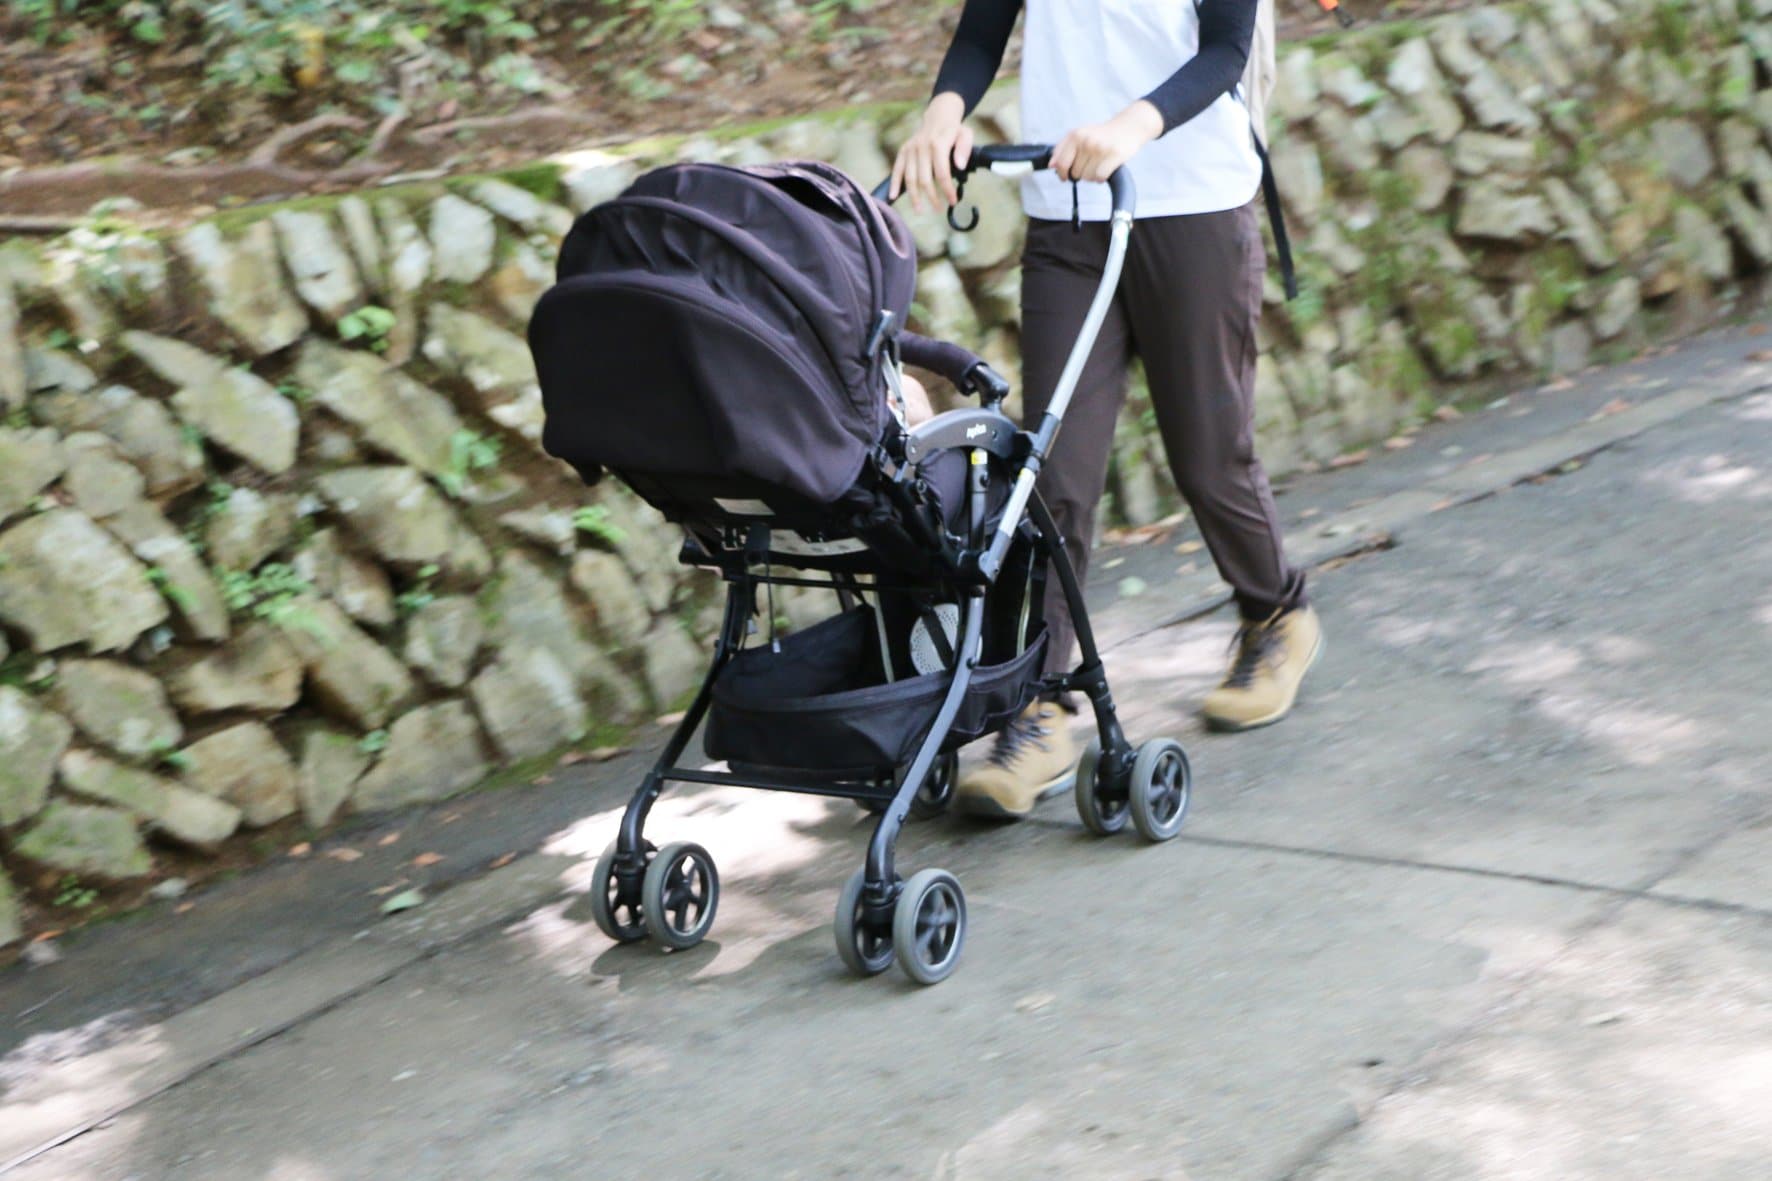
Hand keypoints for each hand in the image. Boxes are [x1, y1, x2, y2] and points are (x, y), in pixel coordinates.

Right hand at [890, 92, 973, 212]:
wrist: (939, 116)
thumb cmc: (954, 130)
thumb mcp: (966, 134)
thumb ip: (965, 148)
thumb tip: (959, 165)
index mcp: (938, 143)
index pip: (942, 173)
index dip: (947, 189)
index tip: (953, 201)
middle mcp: (921, 147)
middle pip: (924, 179)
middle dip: (932, 197)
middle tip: (938, 209)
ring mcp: (911, 149)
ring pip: (910, 177)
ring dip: (914, 196)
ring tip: (920, 210)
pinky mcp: (903, 151)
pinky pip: (897, 169)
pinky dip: (894, 183)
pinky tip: (893, 196)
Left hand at [1049, 101, 1162, 183]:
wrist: (1128, 127)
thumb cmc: (1101, 134)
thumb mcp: (1079, 135)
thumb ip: (1062, 149)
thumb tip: (1051, 165)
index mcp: (1075, 135)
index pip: (1061, 163)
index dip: (1062, 174)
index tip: (1064, 177)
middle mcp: (1087, 141)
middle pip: (1075, 173)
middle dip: (1081, 173)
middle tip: (1090, 164)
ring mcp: (1100, 148)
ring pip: (1088, 177)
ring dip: (1092, 176)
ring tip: (1099, 164)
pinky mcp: (1114, 155)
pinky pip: (1100, 177)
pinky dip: (1102, 178)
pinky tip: (1106, 169)